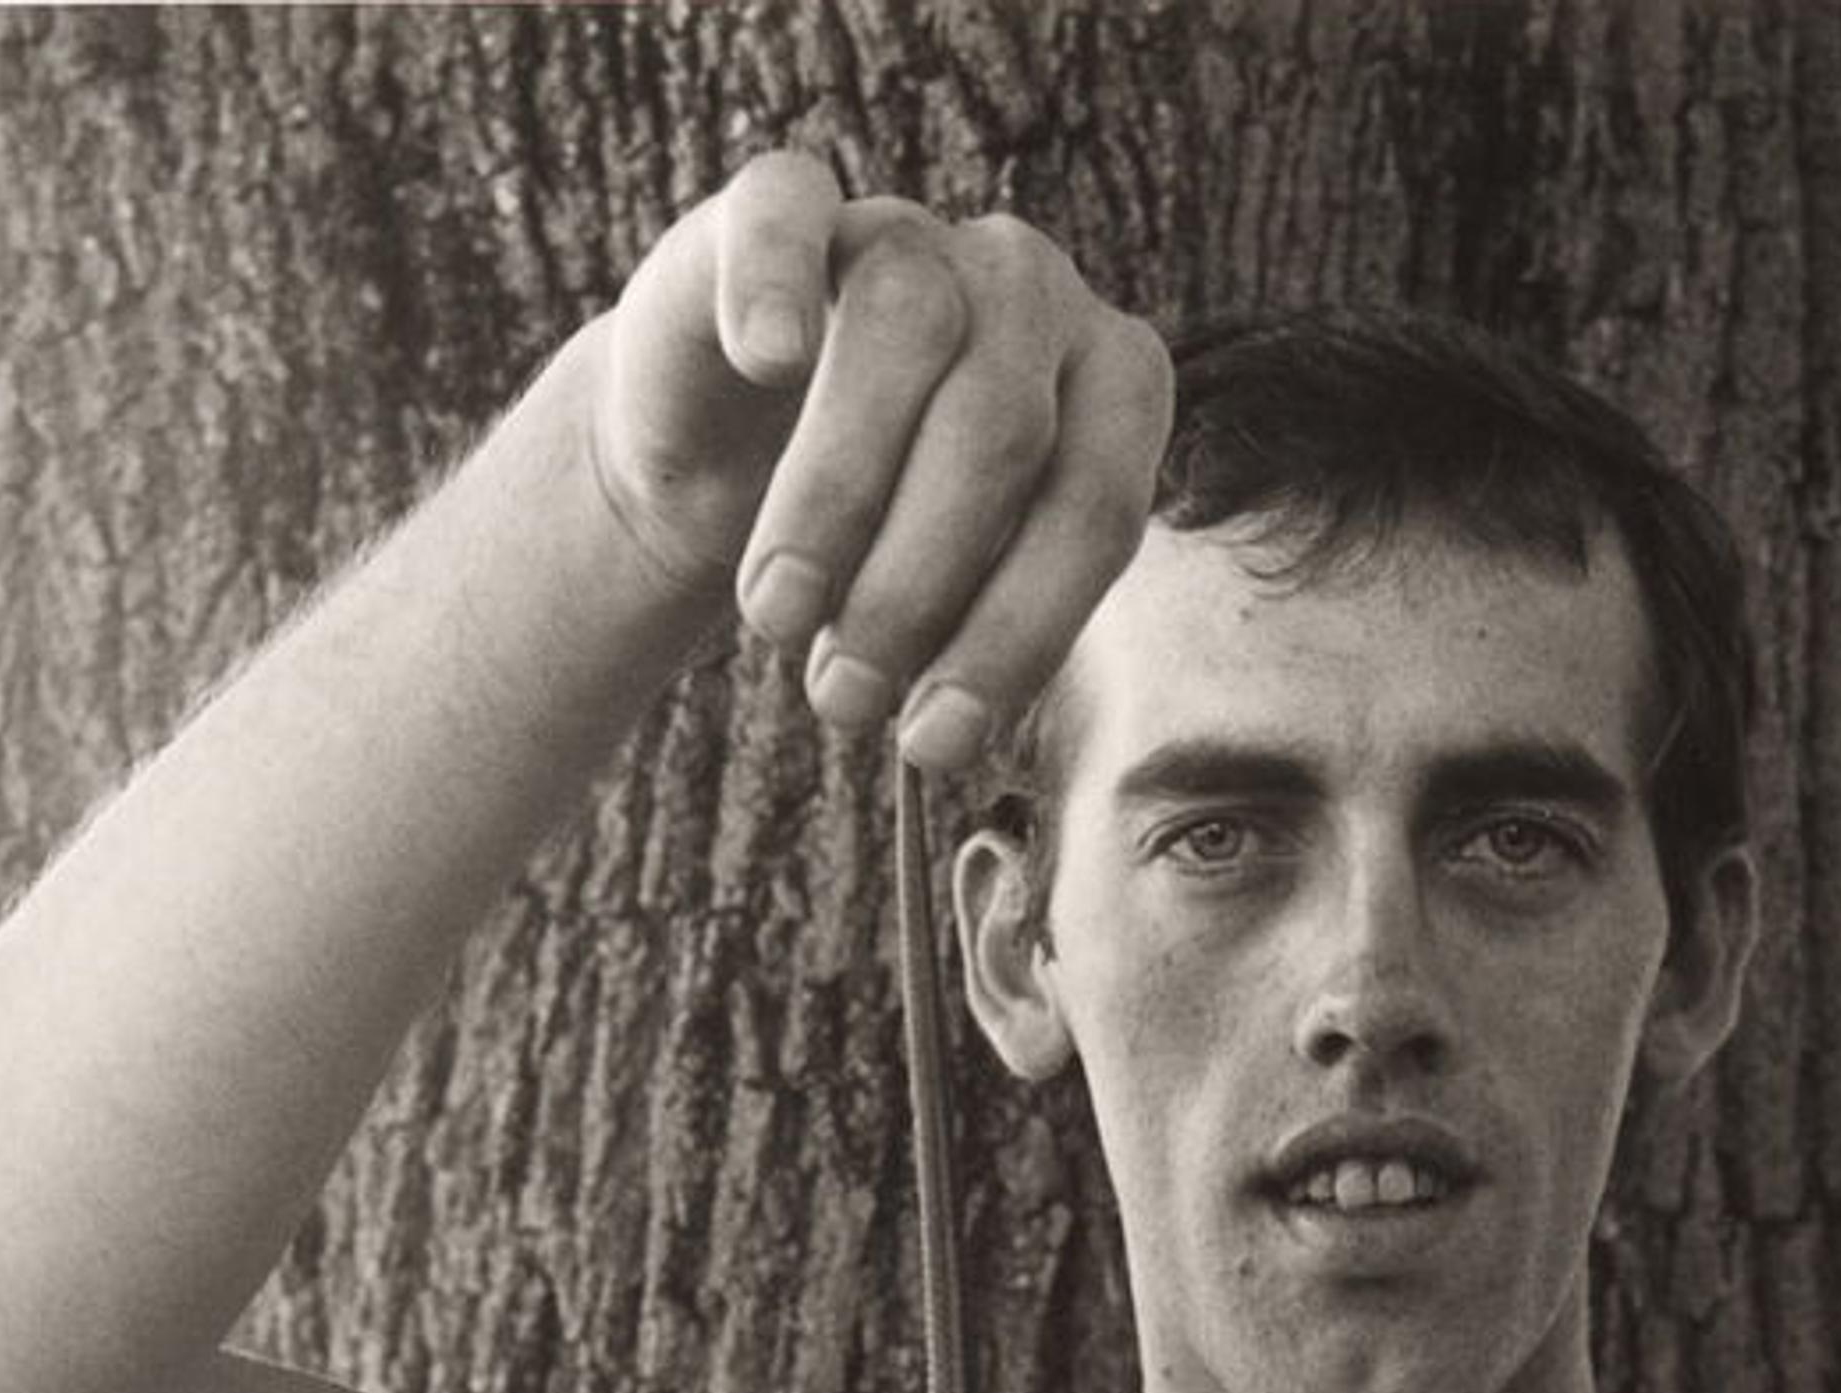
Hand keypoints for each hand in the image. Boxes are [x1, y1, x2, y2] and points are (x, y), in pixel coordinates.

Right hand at [585, 152, 1172, 769]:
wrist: (728, 447)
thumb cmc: (872, 539)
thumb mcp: (953, 596)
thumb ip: (984, 635)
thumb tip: (949, 733)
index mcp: (1111, 390)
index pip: (1097, 510)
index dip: (1017, 635)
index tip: (935, 741)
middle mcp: (1033, 293)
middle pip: (1007, 430)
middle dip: (919, 587)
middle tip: (844, 700)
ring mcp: (913, 232)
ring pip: (905, 331)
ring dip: (837, 496)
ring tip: (776, 617)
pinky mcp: (787, 203)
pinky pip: (787, 209)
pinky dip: (775, 285)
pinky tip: (766, 361)